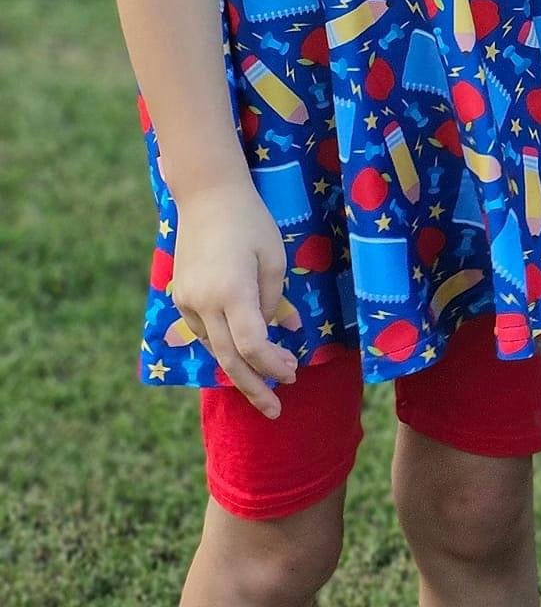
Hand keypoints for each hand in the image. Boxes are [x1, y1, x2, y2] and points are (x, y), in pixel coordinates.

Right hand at [171, 181, 302, 417]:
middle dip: (255, 387)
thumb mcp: (273, 257)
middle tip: (275, 410)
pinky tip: (242, 354)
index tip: (293, 373)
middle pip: (231, 358)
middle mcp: (204, 303)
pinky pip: (204, 332)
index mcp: (232, 292)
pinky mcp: (180, 298)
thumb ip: (273, 299)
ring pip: (215, 348)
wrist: (207, 196)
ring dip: (240, 369)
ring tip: (265, 385)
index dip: (273, 365)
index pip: (253, 345)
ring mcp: (187, 302)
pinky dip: (224, 347)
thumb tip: (273, 331)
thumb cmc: (250, 221)